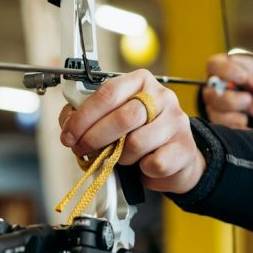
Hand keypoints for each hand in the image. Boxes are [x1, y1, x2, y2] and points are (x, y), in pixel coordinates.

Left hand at [58, 69, 204, 193]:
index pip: (108, 93)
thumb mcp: (113, 118)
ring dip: (121, 156)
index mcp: (140, 82)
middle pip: (123, 118)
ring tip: (122, 156)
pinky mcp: (184, 147)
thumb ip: (89, 117)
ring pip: (136, 143)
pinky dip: (142, 169)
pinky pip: (154, 163)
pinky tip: (143, 164)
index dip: (84, 116)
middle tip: (83, 149)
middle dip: (95, 138)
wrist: (176, 157)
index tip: (69, 134)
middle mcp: (161, 97)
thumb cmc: (139, 133)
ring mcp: (176, 121)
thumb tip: (68, 126)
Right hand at [202, 53, 252, 128]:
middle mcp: (212, 88)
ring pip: (215, 115)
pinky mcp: (220, 122)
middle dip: (230, 101)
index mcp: (221, 68)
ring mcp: (214, 106)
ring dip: (232, 119)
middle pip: (211, 95)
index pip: (213, 65)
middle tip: (248, 99)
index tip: (244, 77)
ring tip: (246, 118)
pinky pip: (225, 130)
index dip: (226, 71)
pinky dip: (242, 131)